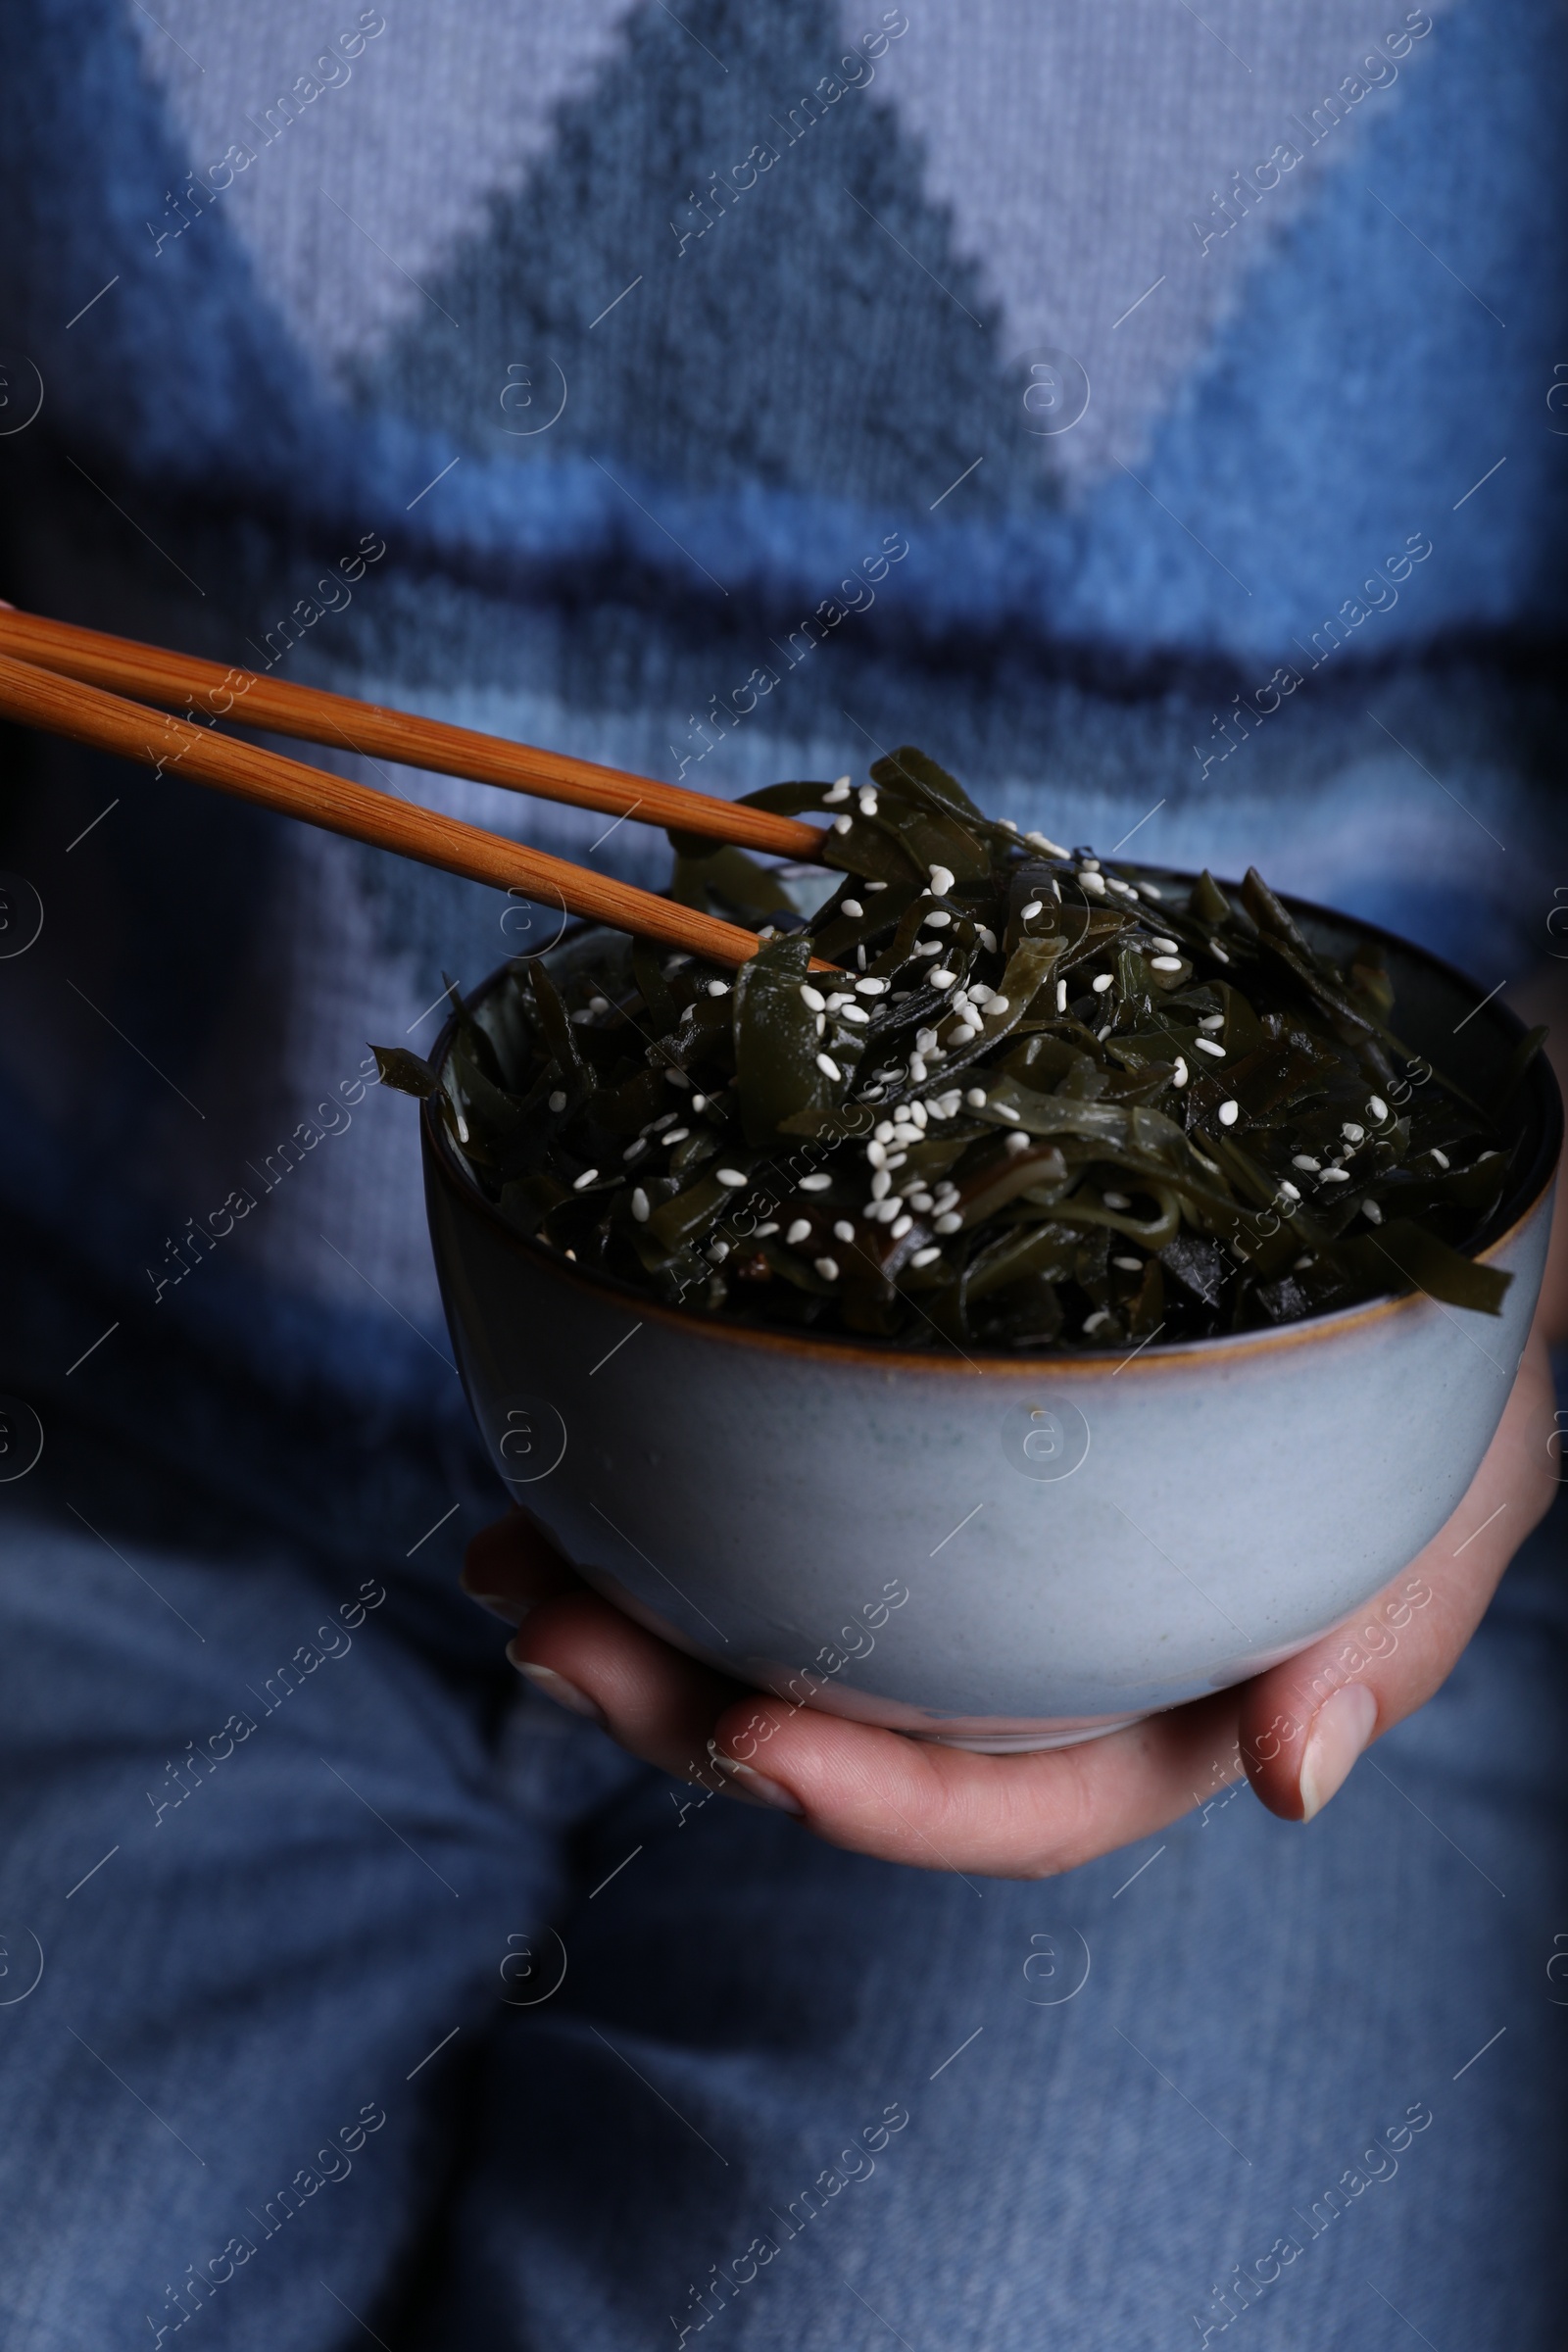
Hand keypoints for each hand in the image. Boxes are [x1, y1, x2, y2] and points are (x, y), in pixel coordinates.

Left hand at [461, 1285, 1559, 1878]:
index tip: (745, 1739)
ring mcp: (976, 1565)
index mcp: (1167, 1704)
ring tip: (506, 1553)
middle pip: (854, 1735)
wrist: (1410, 1224)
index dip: (879, 1799)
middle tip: (544, 1630)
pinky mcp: (924, 1453)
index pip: (1015, 1804)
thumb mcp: (1463, 1482)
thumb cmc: (1444, 1365)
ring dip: (636, 1615)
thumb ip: (1388, 1628)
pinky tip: (574, 1453)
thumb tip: (1296, 1778)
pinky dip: (675, 1494)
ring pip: (787, 1634)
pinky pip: (787, 1506)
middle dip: (684, 1712)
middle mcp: (1048, 1657)